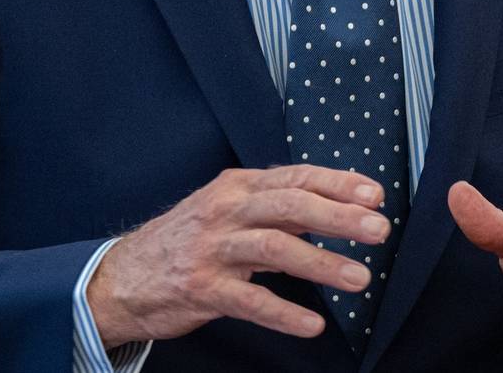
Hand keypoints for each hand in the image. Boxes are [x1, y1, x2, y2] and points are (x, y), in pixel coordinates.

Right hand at [85, 165, 389, 349]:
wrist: (122, 276)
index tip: (375, 195)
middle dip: (339, 217)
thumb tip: (337, 201)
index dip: (337, 184)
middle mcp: (225, 211)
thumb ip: (276, 206)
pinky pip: (249, 302)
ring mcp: (212, 250)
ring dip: (321, 263)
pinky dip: (284, 313)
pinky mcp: (201, 289)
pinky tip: (312, 324)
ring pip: (274, 249)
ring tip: (359, 278)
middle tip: (379, 230)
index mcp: (236, 187)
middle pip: (290, 206)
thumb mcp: (227, 210)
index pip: (295, 177)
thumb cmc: (185, 240)